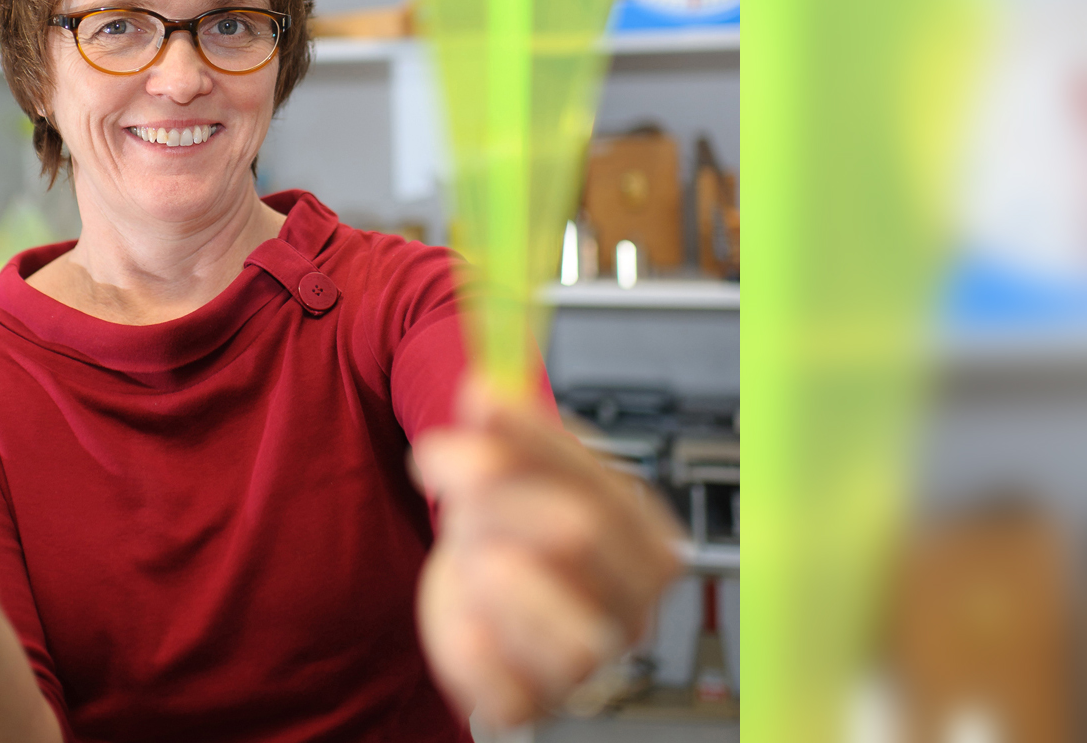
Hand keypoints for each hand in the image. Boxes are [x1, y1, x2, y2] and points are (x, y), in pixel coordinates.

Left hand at [412, 382, 682, 726]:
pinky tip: (465, 610)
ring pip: (535, 599)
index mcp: (645, 541)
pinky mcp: (529, 701)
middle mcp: (630, 607)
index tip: (480, 399)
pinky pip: (495, 673)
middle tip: (441, 458)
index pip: (603, 486)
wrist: (481, 595)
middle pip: (574, 532)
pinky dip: (465, 635)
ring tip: (470, 549)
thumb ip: (507, 430)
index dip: (535, 440)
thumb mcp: (514, 468)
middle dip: (497, 489)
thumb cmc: (513, 528)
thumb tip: (488, 385)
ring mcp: (585, 663)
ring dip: (479, 560)